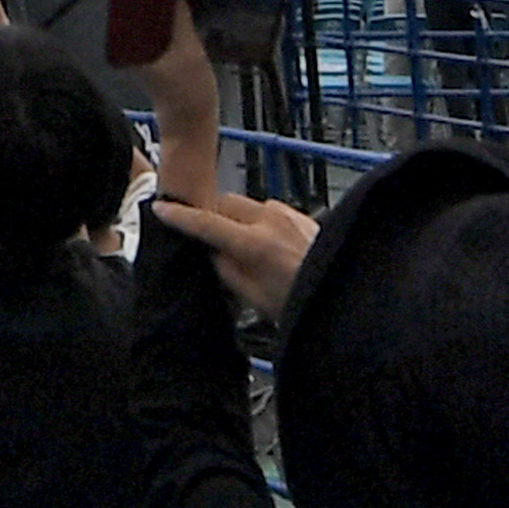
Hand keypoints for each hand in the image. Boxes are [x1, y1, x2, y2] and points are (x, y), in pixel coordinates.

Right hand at [147, 192, 319, 321]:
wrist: (346, 298)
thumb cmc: (301, 304)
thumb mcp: (255, 300)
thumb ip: (227, 270)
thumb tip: (211, 251)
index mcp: (255, 244)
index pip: (206, 223)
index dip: (180, 216)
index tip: (161, 208)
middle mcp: (271, 220)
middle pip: (225, 203)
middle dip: (214, 216)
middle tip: (212, 239)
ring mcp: (288, 214)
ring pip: (248, 207)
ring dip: (239, 220)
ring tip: (247, 249)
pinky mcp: (301, 215)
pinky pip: (269, 211)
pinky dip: (261, 223)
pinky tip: (271, 247)